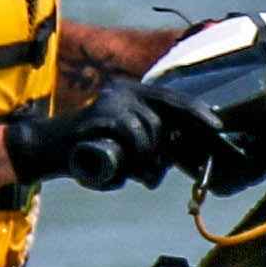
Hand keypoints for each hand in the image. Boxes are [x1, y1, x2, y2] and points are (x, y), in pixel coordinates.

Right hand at [5, 78, 180, 192]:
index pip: (173, 98)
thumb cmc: (90, 151)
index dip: (196, 112)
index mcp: (133, 94)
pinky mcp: (101, 113)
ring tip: (140, 175)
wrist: (49, 150)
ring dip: (151, 157)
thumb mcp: (126, 146)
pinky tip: (128, 168)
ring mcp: (112, 99)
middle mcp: (125, 90)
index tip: (216, 126)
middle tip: (173, 161)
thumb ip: (149, 145)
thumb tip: (179, 156)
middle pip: (168, 110)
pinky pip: (133, 133)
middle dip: (179, 136)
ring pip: (152, 127)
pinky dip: (136, 154)